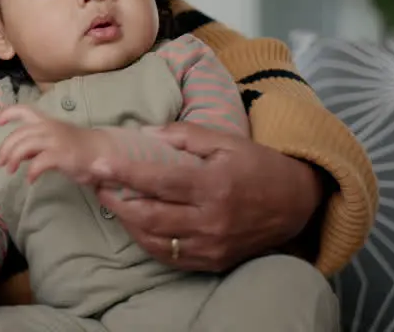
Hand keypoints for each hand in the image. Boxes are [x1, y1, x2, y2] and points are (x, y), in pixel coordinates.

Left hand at [0, 105, 112, 185]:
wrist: (101, 153)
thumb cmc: (75, 148)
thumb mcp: (51, 143)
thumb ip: (34, 146)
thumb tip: (16, 154)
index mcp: (46, 121)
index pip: (24, 110)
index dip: (8, 113)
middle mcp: (49, 127)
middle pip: (19, 134)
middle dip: (6, 148)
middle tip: (0, 162)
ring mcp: (55, 140)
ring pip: (25, 146)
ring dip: (13, 159)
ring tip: (10, 170)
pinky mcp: (62, 155)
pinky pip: (39, 163)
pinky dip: (31, 172)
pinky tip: (30, 179)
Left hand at [90, 122, 324, 272]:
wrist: (297, 204)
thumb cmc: (258, 166)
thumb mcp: (226, 141)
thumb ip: (185, 135)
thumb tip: (145, 132)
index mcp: (213, 185)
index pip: (158, 181)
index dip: (123, 173)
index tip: (96, 165)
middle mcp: (211, 220)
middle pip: (149, 216)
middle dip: (116, 200)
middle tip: (97, 184)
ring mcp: (212, 245)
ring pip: (154, 240)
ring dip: (126, 223)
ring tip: (112, 202)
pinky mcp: (214, 261)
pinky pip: (170, 256)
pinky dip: (146, 241)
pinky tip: (136, 224)